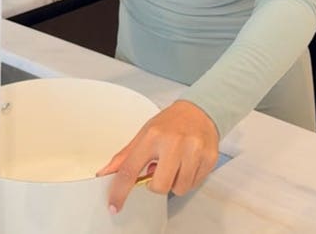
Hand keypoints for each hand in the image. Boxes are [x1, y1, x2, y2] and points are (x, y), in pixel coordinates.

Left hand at [97, 100, 219, 212]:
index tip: (115, 204)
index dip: (120, 191)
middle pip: (159, 186)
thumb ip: (125, 157)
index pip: (130, 170)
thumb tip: (105, 173)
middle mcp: (173, 143)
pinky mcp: (209, 158)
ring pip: (179, 188)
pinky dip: (188, 179)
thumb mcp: (144, 134)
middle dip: (156, 185)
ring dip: (174, 182)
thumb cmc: (169, 123)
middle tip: (159, 171)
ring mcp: (193, 151)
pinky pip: (194, 184)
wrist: (198, 111)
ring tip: (175, 165)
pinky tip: (187, 163)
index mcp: (152, 137)